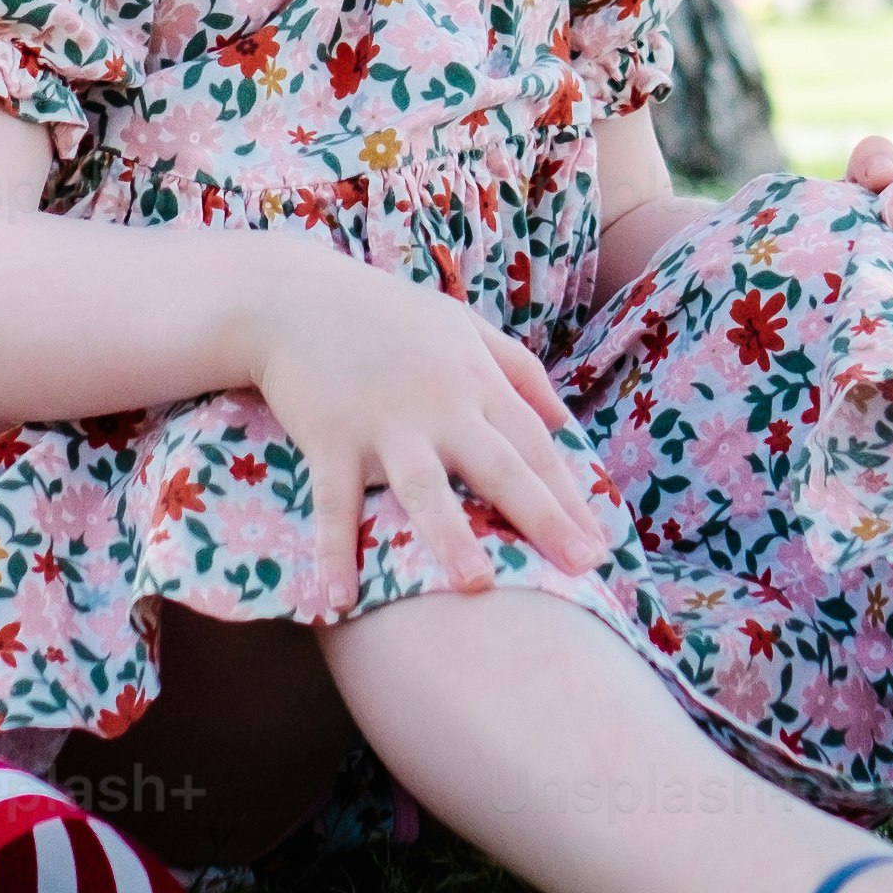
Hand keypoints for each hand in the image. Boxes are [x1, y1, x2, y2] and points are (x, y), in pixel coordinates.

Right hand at [242, 254, 612, 610]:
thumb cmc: (387, 314)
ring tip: (478, 583)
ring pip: (424, 485)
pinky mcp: (329, 437)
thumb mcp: (462, 324)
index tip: (599, 547)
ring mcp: (383, 424)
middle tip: (581, 568)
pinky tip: (340, 597)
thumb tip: (564, 420)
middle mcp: (439, 405)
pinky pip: (334, 501)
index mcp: (475, 381)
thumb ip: (518, 368)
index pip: (536, 446)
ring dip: (451, 534)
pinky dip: (335, 548)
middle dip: (544, 518)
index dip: (570, 497)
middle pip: (500, 467)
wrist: (293, 294)